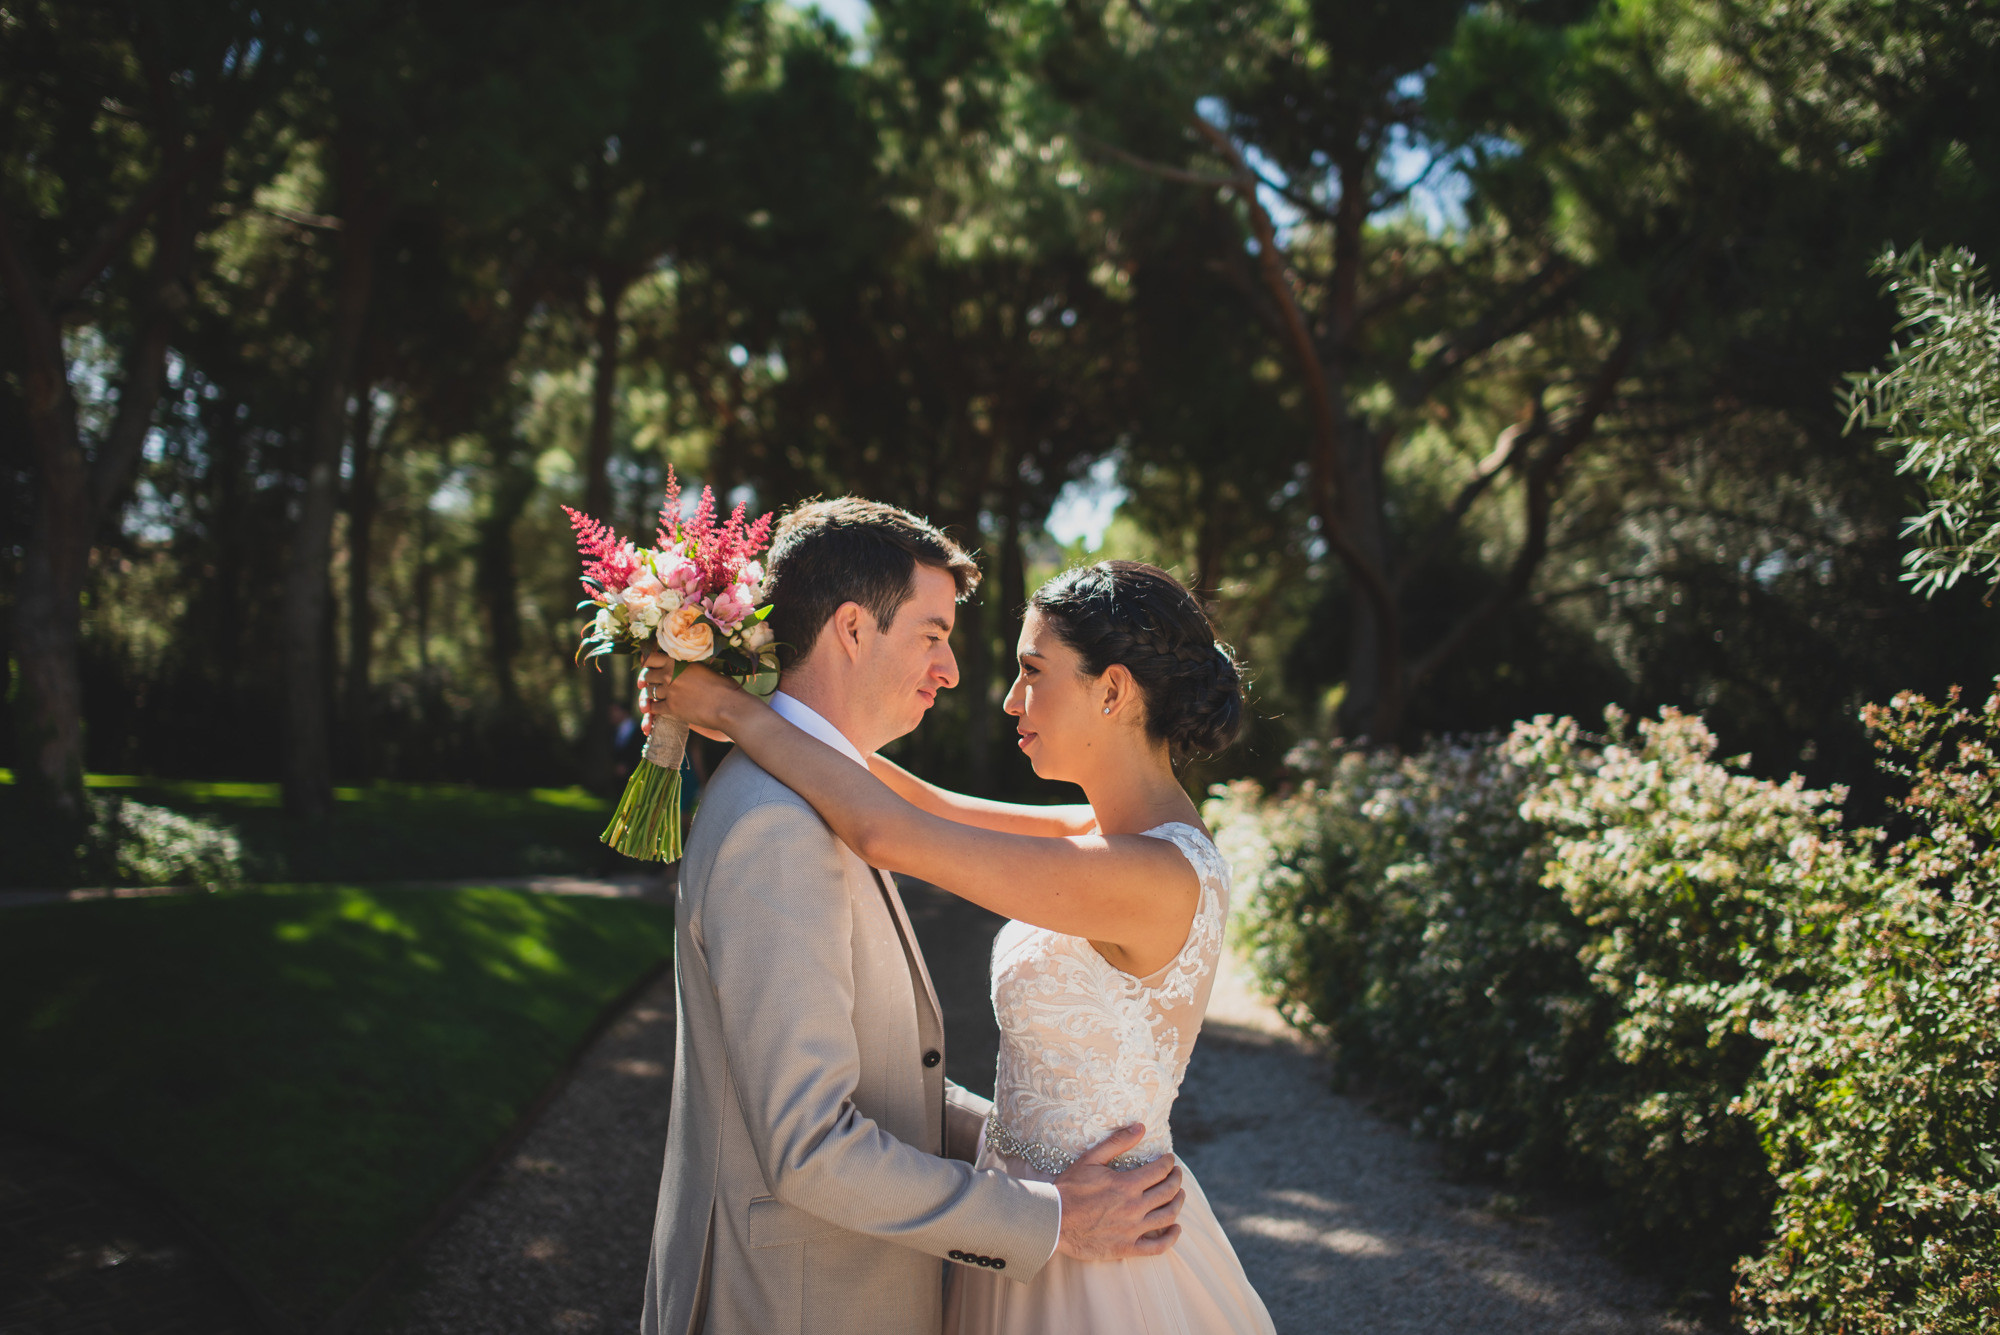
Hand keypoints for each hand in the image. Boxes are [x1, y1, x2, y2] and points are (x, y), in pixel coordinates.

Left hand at [639, 651, 737, 741]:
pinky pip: (655, 708)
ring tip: (658, 696)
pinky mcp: (671, 707)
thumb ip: (689, 667)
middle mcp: (669, 674)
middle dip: (649, 680)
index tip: (648, 666)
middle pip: (647, 676)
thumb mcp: (705, 668)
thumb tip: (685, 667)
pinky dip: (654, 709)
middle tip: (653, 683)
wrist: (728, 706)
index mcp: (678, 660)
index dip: (647, 663)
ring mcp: (669, 691)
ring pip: (649, 692)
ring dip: (652, 695)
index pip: (650, 658)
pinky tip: (658, 709)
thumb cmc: (724, 686)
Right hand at [1052, 1124, 1184, 1260]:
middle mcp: (1134, 1207)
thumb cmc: (1069, 1188)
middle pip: (1168, 1192)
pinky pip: (1158, 1247)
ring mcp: (1132, 1230)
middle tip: (1177, 1173)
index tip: (1169, 1159)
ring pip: (1168, 1217)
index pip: (1160, 1171)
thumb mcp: (1091, 1159)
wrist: (1052, 1221)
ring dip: (1179, 1203)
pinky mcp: (1127, 1248)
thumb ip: (1117, 1142)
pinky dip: (1172, 1238)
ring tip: (1180, 1195)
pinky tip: (1176, 1229)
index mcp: (1126, 1185)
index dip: (1169, 1163)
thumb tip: (1141, 1127)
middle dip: (1177, 1179)